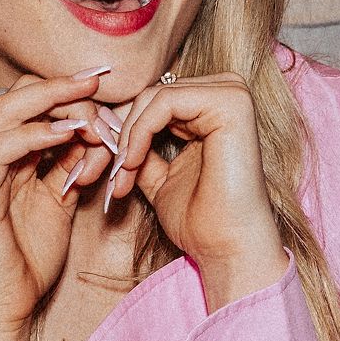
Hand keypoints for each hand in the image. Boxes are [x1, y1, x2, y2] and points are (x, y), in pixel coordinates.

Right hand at [0, 67, 116, 340]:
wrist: (3, 308)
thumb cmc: (27, 260)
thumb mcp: (60, 203)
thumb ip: (75, 167)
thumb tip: (99, 137)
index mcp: (4, 153)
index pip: (31, 100)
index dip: (67, 89)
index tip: (105, 87)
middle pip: (19, 94)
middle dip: (64, 87)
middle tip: (100, 85)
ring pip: (9, 109)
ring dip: (54, 103)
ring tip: (90, 109)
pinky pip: (1, 146)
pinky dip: (36, 134)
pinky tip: (68, 134)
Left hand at [105, 73, 287, 308]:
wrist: (225, 248)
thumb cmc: (199, 220)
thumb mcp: (158, 176)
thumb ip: (140, 148)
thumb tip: (108, 127)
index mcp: (214, 107)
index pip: (154, 101)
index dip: (123, 132)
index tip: (106, 171)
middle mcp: (228, 92)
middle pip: (151, 95)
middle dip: (120, 135)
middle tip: (108, 175)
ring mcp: (232, 94)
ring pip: (154, 97)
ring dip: (127, 138)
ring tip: (121, 176)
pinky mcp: (230, 102)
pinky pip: (165, 101)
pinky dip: (140, 132)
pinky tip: (133, 162)